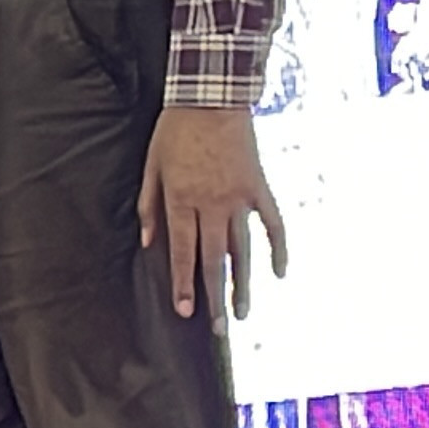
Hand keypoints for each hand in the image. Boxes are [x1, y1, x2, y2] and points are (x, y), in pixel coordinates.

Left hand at [139, 105, 289, 319]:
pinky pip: (273, 224)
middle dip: (214, 296)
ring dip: (244, 284)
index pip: (182, 252)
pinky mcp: (260, 188)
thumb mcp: (151, 166)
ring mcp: (239, 198)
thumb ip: (149, 205)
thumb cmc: (174, 131)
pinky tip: (279, 272)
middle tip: (219, 329)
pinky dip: (278, 248)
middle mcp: (212, 205)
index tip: (185, 311)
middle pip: (213, 260)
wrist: (212, 98)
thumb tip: (149, 242)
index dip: (183, 283)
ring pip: (243, 250)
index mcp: (182, 200)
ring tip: (243, 312)